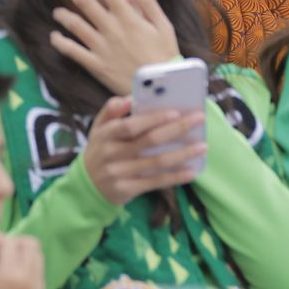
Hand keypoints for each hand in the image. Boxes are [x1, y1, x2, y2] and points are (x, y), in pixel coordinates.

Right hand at [0, 227, 41, 288]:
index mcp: (9, 275)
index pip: (10, 243)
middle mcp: (28, 277)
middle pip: (30, 244)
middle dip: (14, 242)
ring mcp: (37, 284)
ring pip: (37, 255)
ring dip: (23, 252)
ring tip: (5, 260)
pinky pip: (38, 269)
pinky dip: (28, 264)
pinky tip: (13, 273)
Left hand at [50, 0, 178, 95]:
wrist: (159, 85)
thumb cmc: (164, 53)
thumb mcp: (164, 25)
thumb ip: (148, 2)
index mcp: (128, 17)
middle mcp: (111, 29)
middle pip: (86, 3)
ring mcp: (100, 46)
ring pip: (75, 25)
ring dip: (63, 15)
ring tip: (57, 10)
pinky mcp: (94, 64)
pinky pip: (71, 51)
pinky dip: (60, 42)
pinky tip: (55, 36)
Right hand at [82, 98, 205, 205]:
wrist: (85, 187)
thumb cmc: (100, 150)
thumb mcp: (99, 129)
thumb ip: (112, 110)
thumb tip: (129, 98)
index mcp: (105, 135)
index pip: (130, 126)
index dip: (153, 119)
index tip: (175, 111)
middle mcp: (111, 155)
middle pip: (149, 141)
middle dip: (177, 129)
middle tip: (200, 119)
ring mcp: (118, 174)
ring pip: (156, 162)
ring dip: (182, 154)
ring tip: (203, 146)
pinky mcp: (126, 190)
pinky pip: (155, 182)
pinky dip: (175, 177)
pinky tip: (191, 171)